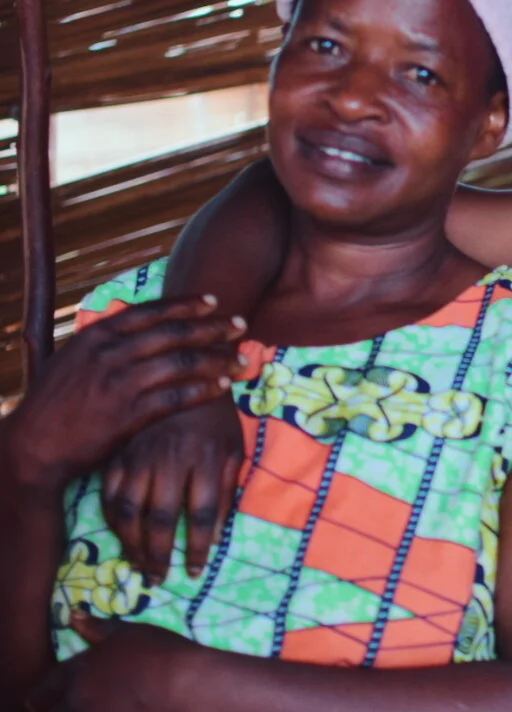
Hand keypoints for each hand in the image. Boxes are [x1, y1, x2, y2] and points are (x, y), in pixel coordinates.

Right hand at [5, 298, 244, 492]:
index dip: (186, 305)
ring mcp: (119, 385)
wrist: (34, 444)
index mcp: (96, 336)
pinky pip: (177, 398)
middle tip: (240, 325)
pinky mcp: (128, 415)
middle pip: (174, 334)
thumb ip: (105, 339)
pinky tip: (224, 386)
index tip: (214, 301)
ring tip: (242, 358)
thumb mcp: (72, 358)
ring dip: (217, 359)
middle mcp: (110, 355)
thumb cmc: (54, 401)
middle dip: (212, 328)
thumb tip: (136, 320)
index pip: (151, 312)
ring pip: (181, 363)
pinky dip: (204, 390)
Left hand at [25, 613, 203, 711]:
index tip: (38, 697)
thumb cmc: (156, 653)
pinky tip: (113, 710)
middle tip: (60, 706)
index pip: (46, 684)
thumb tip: (74, 616)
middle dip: (53, 707)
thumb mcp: (127, 634)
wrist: (182, 686)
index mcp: (79, 671)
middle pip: (52, 710)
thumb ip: (98, 629)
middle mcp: (79, 699)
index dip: (42, 691)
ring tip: (90, 707)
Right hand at [103, 397, 243, 583]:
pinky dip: (111, 519)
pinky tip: (120, 535)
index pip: (202, 515)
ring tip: (138, 565)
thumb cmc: (215, 417)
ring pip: (128, 512)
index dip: (198, 548)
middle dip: (160, 556)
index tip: (194, 571)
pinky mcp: (119, 453)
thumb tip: (217, 535)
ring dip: (131, 545)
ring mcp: (140, 457)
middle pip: (161, 520)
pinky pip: (108, 494)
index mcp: (206, 458)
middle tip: (159, 578)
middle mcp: (171, 461)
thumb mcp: (233, 447)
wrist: (183, 374)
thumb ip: (226, 489)